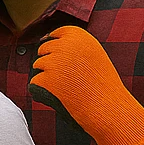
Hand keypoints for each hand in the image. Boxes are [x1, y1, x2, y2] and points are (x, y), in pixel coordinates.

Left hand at [31, 25, 143, 144]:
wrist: (110, 109)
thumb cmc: (101, 84)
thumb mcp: (92, 54)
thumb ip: (72, 44)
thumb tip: (44, 39)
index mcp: (79, 35)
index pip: (54, 35)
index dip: (57, 49)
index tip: (67, 62)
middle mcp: (65, 45)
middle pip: (43, 50)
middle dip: (51, 64)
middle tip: (71, 79)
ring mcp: (54, 62)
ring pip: (37, 66)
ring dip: (48, 78)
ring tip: (69, 88)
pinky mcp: (45, 79)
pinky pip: (34, 83)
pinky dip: (42, 91)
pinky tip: (61, 97)